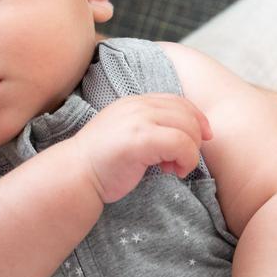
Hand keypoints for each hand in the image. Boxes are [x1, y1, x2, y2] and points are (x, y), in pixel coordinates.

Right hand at [70, 94, 211, 203]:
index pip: (177, 101)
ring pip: (188, 129)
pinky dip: (186, 160)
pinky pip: (181, 144)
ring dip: (190, 152)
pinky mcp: (140, 139)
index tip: (201, 139)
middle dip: (195, 139)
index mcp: (133, 102)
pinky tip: (173, 172)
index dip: (196, 119)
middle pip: (186, 113)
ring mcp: (138, 120)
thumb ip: (148, 126)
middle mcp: (137, 106)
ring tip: (175, 168)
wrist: (75, 175)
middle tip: (182, 161)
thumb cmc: (101, 163)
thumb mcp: (125, 133)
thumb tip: (184, 133)